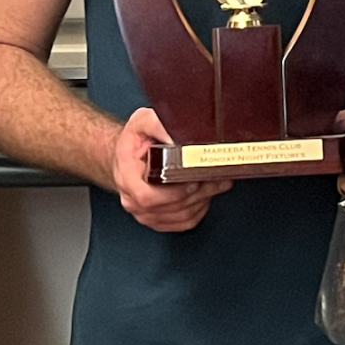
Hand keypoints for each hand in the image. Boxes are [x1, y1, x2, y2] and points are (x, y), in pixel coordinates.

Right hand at [109, 108, 230, 232]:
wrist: (128, 157)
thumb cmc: (134, 142)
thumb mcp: (141, 122)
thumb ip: (157, 125)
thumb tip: (175, 134)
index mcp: (126, 177)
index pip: (147, 197)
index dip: (174, 192)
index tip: (192, 180)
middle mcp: (133, 199)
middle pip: (170, 206)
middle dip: (198, 192)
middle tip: (216, 177)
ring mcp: (145, 213)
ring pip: (181, 216)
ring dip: (204, 199)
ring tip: (217, 183)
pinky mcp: (158, 220)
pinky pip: (183, 222)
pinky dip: (200, 209)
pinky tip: (207, 194)